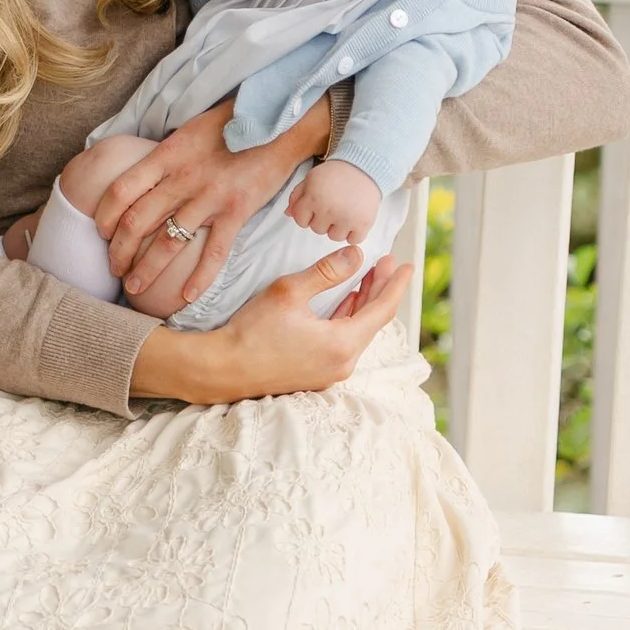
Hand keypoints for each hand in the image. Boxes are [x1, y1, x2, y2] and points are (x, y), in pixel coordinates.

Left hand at [95, 96, 332, 313]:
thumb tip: (142, 177)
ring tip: (134, 288)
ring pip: (167, 243)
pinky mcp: (236, 212)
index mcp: (166, 155)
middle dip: (119, 251)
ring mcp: (209, 197)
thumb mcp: (188, 132)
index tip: (102, 233)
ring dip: (146, 270)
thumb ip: (165, 157)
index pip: (121, 190)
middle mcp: (182, 178)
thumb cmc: (232, 124)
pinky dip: (199, 278)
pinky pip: (214, 253)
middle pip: (137, 222)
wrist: (279, 124)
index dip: (105, 216)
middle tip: (113, 269)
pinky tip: (186, 296)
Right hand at [134, 253, 416, 404]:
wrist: (222, 369)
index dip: (395, 285)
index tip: (406, 266)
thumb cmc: (253, 331)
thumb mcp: (289, 291)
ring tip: (367, 277)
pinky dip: (347, 318)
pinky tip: (344, 302)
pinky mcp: (314, 373)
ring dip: (362, 303)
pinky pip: (341, 342)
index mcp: (342, 344)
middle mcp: (342, 363)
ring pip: (356, 331)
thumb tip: (356, 255)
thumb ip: (327, 272)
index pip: (382, 310)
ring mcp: (328, 372)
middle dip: (379, 289)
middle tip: (385, 263)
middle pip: (372, 321)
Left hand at [287, 158, 379, 244]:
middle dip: (323, 219)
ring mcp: (346, 218)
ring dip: (338, 227)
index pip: (300, 221)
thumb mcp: (311, 178)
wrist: (364, 167)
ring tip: (345, 210)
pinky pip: (353, 240)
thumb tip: (288, 214)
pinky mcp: (363, 223)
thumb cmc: (336, 172)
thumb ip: (297, 196)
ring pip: (334, 237)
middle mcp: (328, 210)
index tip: (317, 206)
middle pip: (317, 230)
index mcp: (313, 198)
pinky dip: (355, 232)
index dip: (307, 214)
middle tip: (334, 204)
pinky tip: (355, 218)